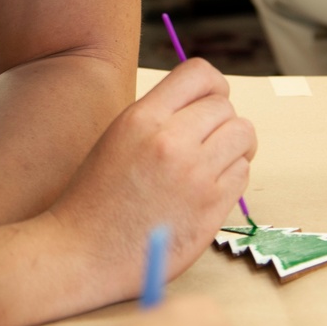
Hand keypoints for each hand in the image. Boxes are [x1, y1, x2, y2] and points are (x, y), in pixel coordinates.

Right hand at [48, 58, 256, 303]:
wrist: (83, 252)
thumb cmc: (96, 199)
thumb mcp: (117, 139)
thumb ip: (158, 118)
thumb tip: (203, 105)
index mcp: (142, 118)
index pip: (199, 73)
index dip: (213, 86)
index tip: (210, 104)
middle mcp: (170, 140)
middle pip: (226, 107)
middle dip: (222, 123)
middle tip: (210, 144)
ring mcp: (194, 174)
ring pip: (243, 136)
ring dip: (234, 148)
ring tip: (215, 165)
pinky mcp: (210, 206)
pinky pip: (242, 173)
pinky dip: (232, 178)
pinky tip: (209, 190)